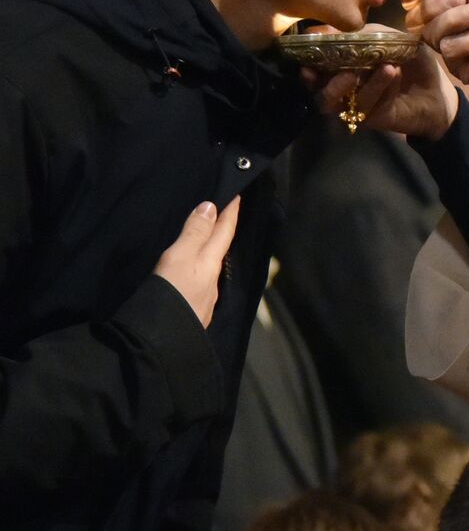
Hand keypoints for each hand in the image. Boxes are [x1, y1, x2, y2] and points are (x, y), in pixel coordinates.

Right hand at [155, 197, 240, 327]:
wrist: (159, 345)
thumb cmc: (170, 295)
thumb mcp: (180, 258)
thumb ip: (194, 234)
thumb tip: (211, 206)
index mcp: (211, 264)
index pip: (225, 232)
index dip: (231, 212)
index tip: (239, 194)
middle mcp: (212, 282)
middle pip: (220, 250)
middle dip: (222, 231)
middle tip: (223, 213)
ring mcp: (203, 300)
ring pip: (209, 269)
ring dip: (208, 252)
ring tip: (203, 241)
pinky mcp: (191, 313)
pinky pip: (198, 284)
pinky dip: (197, 271)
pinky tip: (189, 275)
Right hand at [302, 23, 460, 139]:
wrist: (437, 93)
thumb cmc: (413, 63)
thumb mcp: (393, 39)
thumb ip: (368, 32)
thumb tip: (337, 29)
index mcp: (344, 67)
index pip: (316, 69)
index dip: (309, 64)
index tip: (311, 55)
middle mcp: (345, 89)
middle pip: (320, 91)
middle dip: (327, 80)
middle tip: (345, 68)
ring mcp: (356, 105)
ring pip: (340, 102)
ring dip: (357, 83)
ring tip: (383, 67)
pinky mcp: (372, 118)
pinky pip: (369, 104)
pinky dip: (382, 86)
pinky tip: (394, 72)